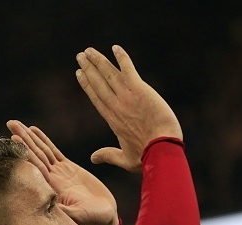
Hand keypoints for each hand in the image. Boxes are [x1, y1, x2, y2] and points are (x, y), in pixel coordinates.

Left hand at [7, 120, 118, 224]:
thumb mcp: (78, 216)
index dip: (26, 153)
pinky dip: (44, 140)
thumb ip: (65, 211)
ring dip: (29, 137)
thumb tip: (51, 206)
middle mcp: (52, 179)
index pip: (36, 167)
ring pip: (42, 150)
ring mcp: (59, 172)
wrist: (103, 215)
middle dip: (23, 139)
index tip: (14, 140)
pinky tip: (34, 130)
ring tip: (17, 123)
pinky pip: (53, 151)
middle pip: (35, 155)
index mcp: (52, 189)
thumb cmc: (92, 219)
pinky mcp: (68, 168)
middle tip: (10, 122)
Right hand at [76, 45, 181, 172]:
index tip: (79, 74)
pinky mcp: (140, 90)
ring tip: (89, 50)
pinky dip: (122, 58)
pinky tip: (115, 48)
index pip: (96, 98)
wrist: (162, 150)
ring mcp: (127, 97)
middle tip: (80, 56)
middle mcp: (116, 106)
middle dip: (88, 68)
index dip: (87, 84)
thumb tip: (93, 158)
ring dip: (99, 61)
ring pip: (109, 74)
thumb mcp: (125, 160)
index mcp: (112, 120)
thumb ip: (109, 156)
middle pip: (98, 83)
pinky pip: (128, 70)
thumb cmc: (146, 157)